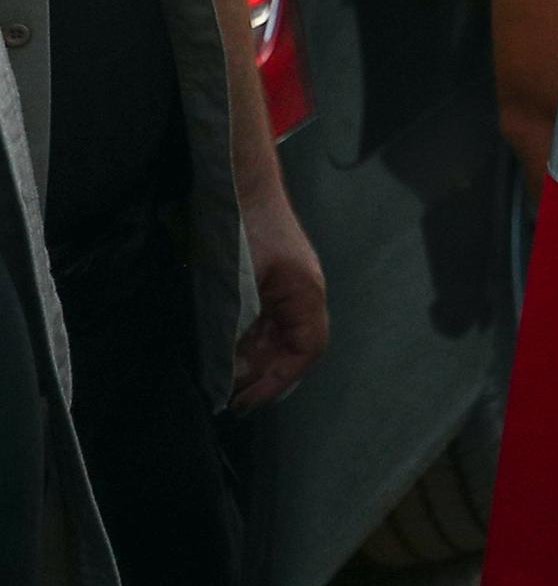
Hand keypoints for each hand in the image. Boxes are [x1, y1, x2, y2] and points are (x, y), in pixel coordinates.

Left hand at [233, 171, 329, 409]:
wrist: (237, 185)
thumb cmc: (246, 229)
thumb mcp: (241, 282)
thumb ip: (239, 325)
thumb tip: (230, 366)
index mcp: (306, 294)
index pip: (307, 349)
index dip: (279, 379)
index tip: (246, 400)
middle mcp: (302, 295)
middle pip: (292, 347)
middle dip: (263, 375)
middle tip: (229, 398)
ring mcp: (285, 287)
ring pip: (275, 336)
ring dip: (252, 360)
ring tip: (222, 380)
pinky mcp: (267, 280)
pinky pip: (262, 321)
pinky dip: (244, 341)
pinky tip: (222, 350)